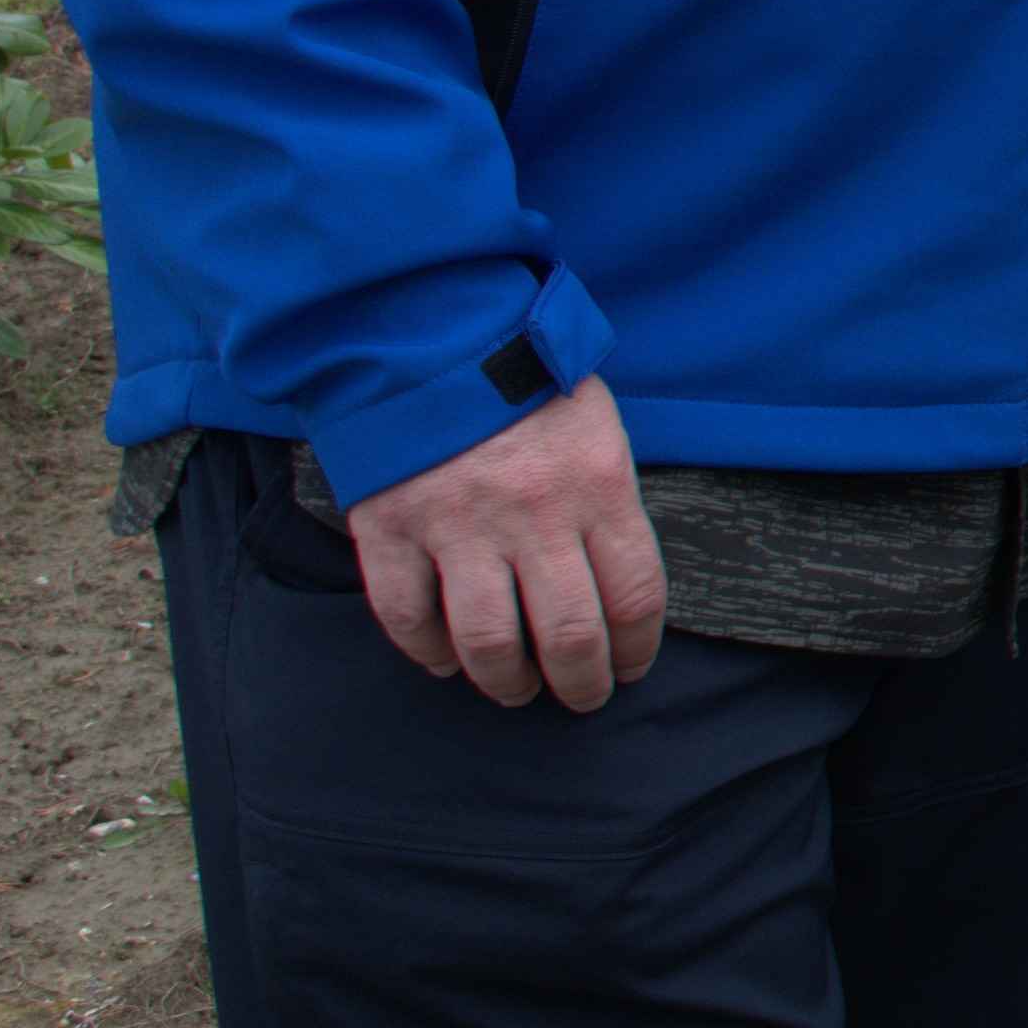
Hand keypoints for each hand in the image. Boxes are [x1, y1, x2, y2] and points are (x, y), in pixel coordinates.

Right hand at [343, 378, 669, 709]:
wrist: (429, 330)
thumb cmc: (526, 381)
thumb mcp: (596, 426)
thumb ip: (608, 501)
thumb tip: (616, 586)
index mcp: (598, 485)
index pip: (636, 595)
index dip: (637, 649)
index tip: (630, 669)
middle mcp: (533, 513)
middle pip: (569, 635)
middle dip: (581, 683)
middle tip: (580, 697)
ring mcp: (457, 524)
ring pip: (489, 641)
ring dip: (507, 682)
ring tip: (517, 689)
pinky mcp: (390, 527)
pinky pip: (407, 616)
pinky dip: (428, 652)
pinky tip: (447, 660)